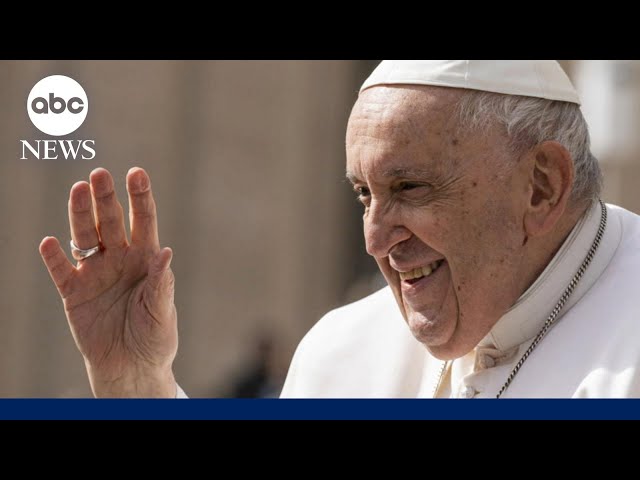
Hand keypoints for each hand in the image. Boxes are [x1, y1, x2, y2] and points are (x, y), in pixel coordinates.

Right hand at [39, 167, 177, 397]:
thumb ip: (161, 283)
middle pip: (111, 221)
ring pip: (85, 237)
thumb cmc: (155, 337)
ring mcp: (95, 273)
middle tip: (99, 174)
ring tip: (78, 190)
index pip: (144, 221)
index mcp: (145, 258)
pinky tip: (50, 242)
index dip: (140, 197)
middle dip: (106, 198)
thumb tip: (166, 251)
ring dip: (80, 215)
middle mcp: (119, 259)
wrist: (132, 367)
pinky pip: (62, 272)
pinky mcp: (74, 293)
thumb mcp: (162, 311)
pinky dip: (55, 258)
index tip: (136, 172)